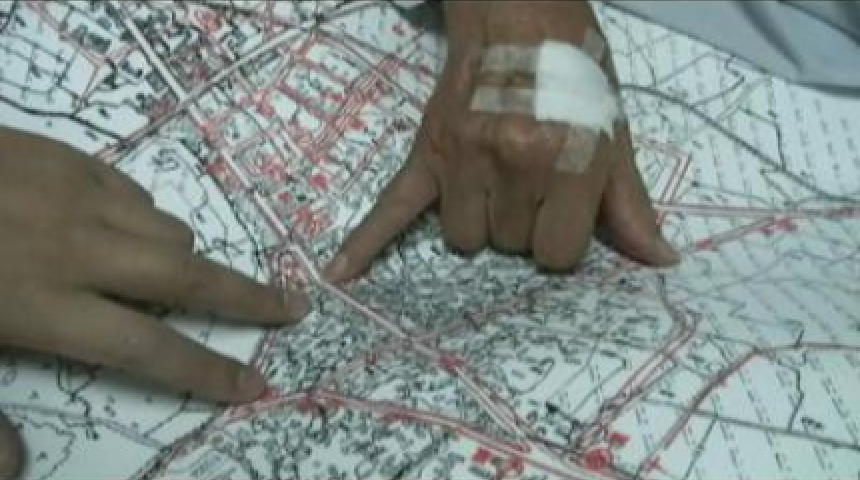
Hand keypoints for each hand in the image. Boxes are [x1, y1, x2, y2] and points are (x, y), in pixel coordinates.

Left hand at [0, 128, 309, 476]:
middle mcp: (78, 249)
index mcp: (43, 304)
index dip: (207, 372)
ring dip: (178, 260)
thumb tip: (15, 468)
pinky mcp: (67, 156)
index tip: (255, 386)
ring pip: (166, 232)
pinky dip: (140, 219)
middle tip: (292, 308)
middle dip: (248, 300)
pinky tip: (113, 228)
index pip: (149, 349)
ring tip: (164, 274)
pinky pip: (134, 193)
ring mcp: (76, 195)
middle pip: (188, 278)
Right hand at [325, 1, 678, 281]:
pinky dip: (366, 242)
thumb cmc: (575, 74)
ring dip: (477, 222)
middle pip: (509, 247)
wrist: (517, 14)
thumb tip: (663, 262)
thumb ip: (631, 203)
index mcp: (566, 161)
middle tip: (529, 178)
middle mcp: (513, 163)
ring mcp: (463, 159)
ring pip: (463, 238)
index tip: (561, 211)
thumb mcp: (615, 133)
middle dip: (521, 223)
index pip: (556, 255)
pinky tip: (340, 274)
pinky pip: (391, 207)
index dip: (560, 239)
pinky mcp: (427, 153)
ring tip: (490, 181)